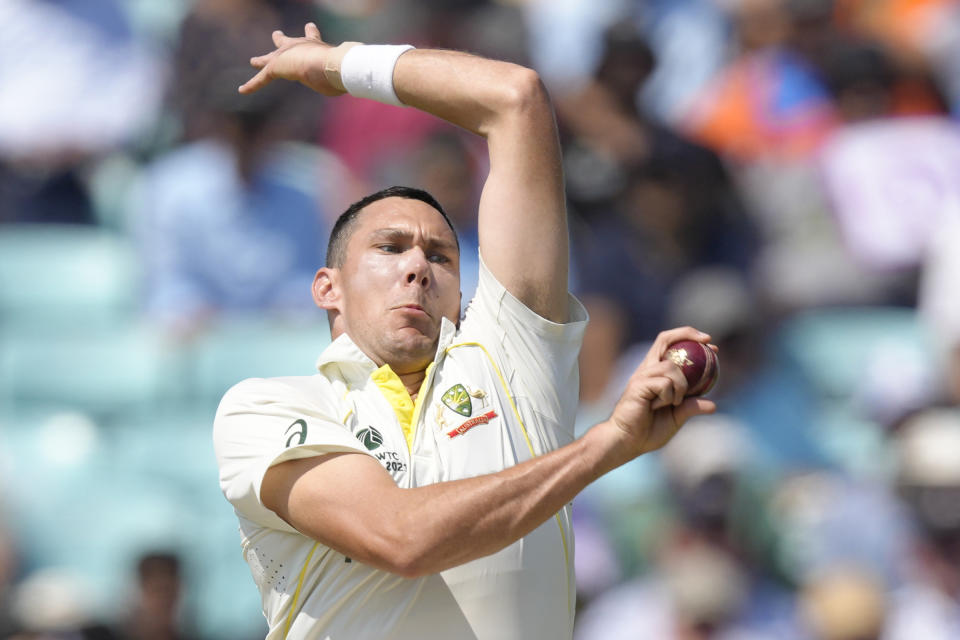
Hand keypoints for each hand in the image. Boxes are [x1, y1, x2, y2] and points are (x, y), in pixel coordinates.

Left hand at [239, 23, 345, 95]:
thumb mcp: (340, 71)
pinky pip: (261, 78)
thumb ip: (341, 76)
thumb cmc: (339, 68)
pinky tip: (242, 90)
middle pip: (287, 42)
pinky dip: (252, 85)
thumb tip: (348, 86)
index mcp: (315, 45)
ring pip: (270, 58)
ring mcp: (285, 56)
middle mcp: (298, 46)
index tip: (309, 26)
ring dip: (262, 60)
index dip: (311, 33)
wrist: (327, 65)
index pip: (312, 36)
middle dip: (281, 39)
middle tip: (276, 34)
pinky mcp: (275, 68)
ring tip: (254, 60)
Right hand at [605, 327, 716, 459]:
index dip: (688, 337)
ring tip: (673, 403)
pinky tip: (659, 407)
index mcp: (655, 373)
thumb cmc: (647, 431)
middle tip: (708, 340)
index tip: (710, 344)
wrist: (626, 442)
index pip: (669, 344)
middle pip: (664, 339)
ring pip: (671, 367)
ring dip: (681, 386)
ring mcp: (641, 376)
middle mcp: (647, 370)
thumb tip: (713, 405)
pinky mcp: (638, 385)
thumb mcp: (676, 417)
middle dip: (687, 333)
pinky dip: (669, 396)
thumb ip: (691, 407)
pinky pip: (664, 384)